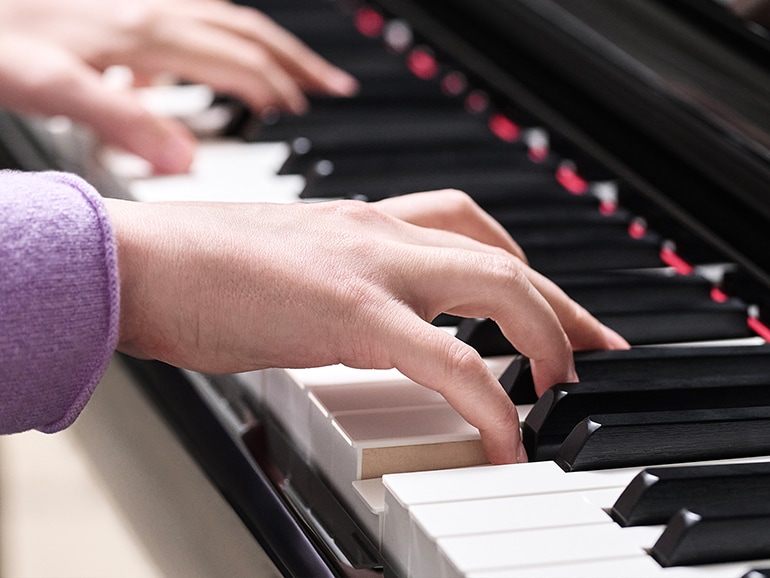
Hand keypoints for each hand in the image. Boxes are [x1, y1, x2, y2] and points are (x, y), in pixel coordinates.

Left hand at [0, 0, 357, 172]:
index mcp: (146, 34)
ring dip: (271, 45)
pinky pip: (192, 18)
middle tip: (335, 84)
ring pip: (227, 19)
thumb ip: (124, 122)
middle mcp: (152, 11)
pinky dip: (221, 40)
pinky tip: (208, 60)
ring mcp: (141, 4)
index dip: (277, 88)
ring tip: (297, 68)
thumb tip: (184, 160)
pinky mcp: (125, 7)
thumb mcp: (56, 89)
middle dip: (297, 61)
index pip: (237, 62)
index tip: (307, 113)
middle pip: (248, 32)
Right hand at [105, 190, 627, 463]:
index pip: (467, 228)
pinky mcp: (352, 313)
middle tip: (593, 347)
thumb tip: (367, 326)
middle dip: (559, 301)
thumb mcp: (289, 270)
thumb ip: (338, 288)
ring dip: (545, 332)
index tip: (550, 305)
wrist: (137, 260)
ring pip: (497, 282)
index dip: (520, 264)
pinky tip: (507, 440)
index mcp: (362, 224)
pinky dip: (490, 402)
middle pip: (501, 251)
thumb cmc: (198, 271)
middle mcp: (377, 233)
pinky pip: (450, 359)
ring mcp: (369, 266)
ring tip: (563, 385)